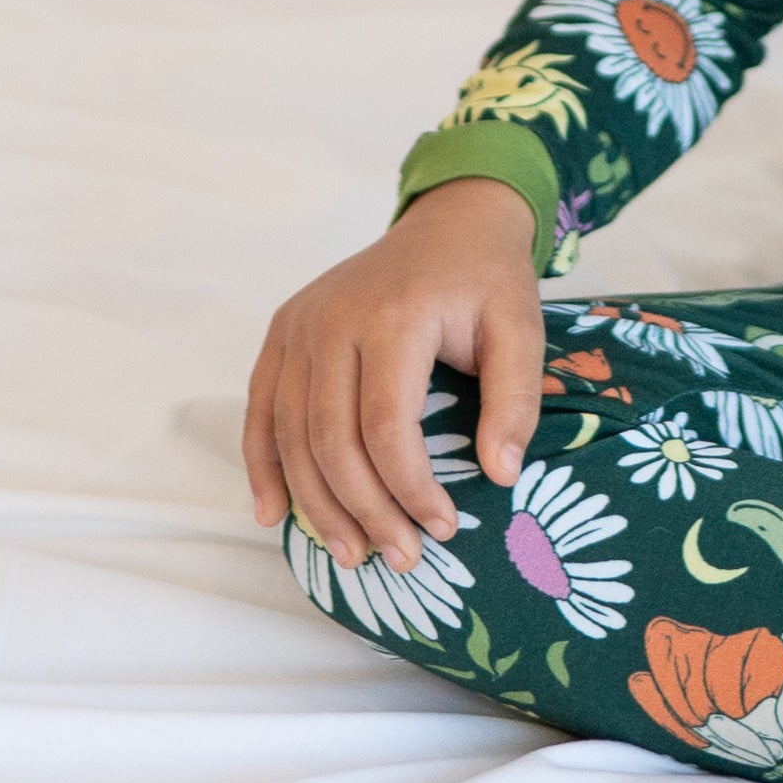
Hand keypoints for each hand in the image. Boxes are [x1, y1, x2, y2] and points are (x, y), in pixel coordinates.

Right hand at [243, 175, 546, 569]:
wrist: (449, 223)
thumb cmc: (487, 280)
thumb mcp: (522, 328)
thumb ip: (515, 400)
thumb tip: (501, 476)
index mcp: (393, 315)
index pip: (386, 425)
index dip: (409, 488)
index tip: (442, 529)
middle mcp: (332, 319)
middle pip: (331, 438)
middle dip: (364, 510)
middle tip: (400, 559)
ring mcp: (300, 325)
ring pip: (290, 434)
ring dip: (315, 504)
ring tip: (351, 553)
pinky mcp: (283, 332)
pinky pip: (260, 409)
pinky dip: (262, 465)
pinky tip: (274, 514)